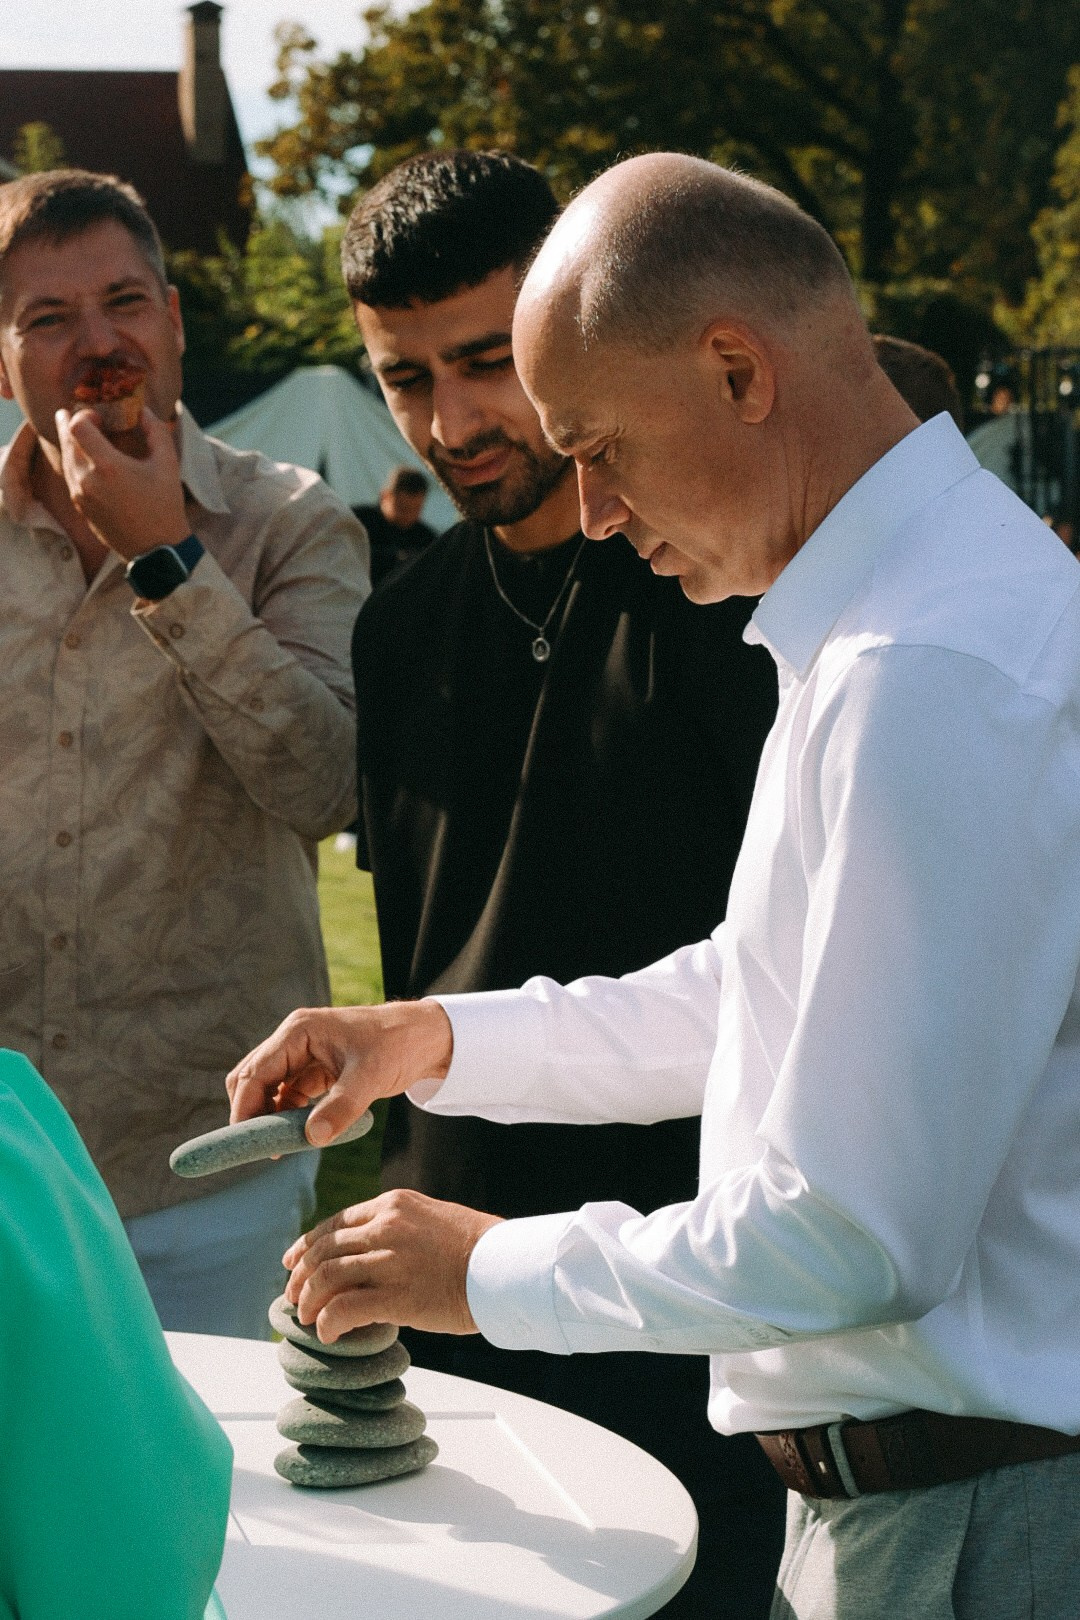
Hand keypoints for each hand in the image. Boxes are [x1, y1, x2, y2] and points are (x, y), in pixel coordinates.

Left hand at [55, 406, 188, 560]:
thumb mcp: (168, 464)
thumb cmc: (164, 506)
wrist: (156, 549)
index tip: (98, 416)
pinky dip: (74, 461)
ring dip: (71, 443)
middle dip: (69, 422)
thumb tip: (143, 411)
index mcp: (107, 465)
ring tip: (85, 436)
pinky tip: (89, 460)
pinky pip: (69, 476)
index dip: (84, 414)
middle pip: (65, 439)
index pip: (77, 426)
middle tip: (80, 415)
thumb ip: (155, 431)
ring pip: (65, 457)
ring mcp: (79, 494)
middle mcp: (86, 478)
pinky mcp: (79, 507)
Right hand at [226, 999, 453, 1145]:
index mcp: (299, 1031)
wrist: (426, 1038)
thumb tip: (312, 1138)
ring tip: (282, 1147)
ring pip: (270, 1089)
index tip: (245, 1141)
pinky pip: (291, 1095)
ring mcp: (304, 1054)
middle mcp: (295, 1039)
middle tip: (261, 1147)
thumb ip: (342, 1107)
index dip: (245, 1107)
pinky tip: (303, 1134)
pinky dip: (290, 1115)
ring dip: (271, 1116)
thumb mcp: (371, 1077)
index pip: (255, 1072)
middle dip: (252, 1112)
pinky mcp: (317, 1069)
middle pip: (252, 1078)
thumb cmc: (398, 1045)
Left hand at [284, 1189, 502, 1338]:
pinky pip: (345, 1309)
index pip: (336, 1222)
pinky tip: (328, 1333)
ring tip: (307, 1317)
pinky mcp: (397, 1295)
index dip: (307, 1244)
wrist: (506, 1267)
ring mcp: (390, 1260)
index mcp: (394, 1204)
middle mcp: (386, 1226)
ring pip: (327, 1277)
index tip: (292, 1262)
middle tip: (292, 1296)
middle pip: (324, 1249)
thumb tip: (370, 1252)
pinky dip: (328, 1322)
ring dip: (309, 1300)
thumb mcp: (432, 1217)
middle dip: (300, 1275)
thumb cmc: (478, 1247)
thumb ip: (398, 1228)